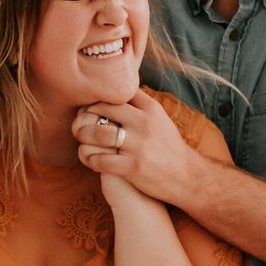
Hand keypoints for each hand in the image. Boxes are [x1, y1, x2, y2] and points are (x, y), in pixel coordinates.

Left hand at [72, 91, 195, 205]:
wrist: (186, 176)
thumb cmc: (168, 146)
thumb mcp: (159, 119)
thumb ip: (140, 104)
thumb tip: (118, 89)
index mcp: (150, 108)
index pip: (115, 93)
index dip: (98, 99)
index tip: (91, 108)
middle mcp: (144, 123)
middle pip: (102, 108)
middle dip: (86, 115)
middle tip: (79, 123)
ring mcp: (138, 145)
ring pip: (97, 133)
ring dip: (83, 136)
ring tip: (82, 140)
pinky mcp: (132, 167)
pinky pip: (99, 160)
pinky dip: (89, 159)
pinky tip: (90, 159)